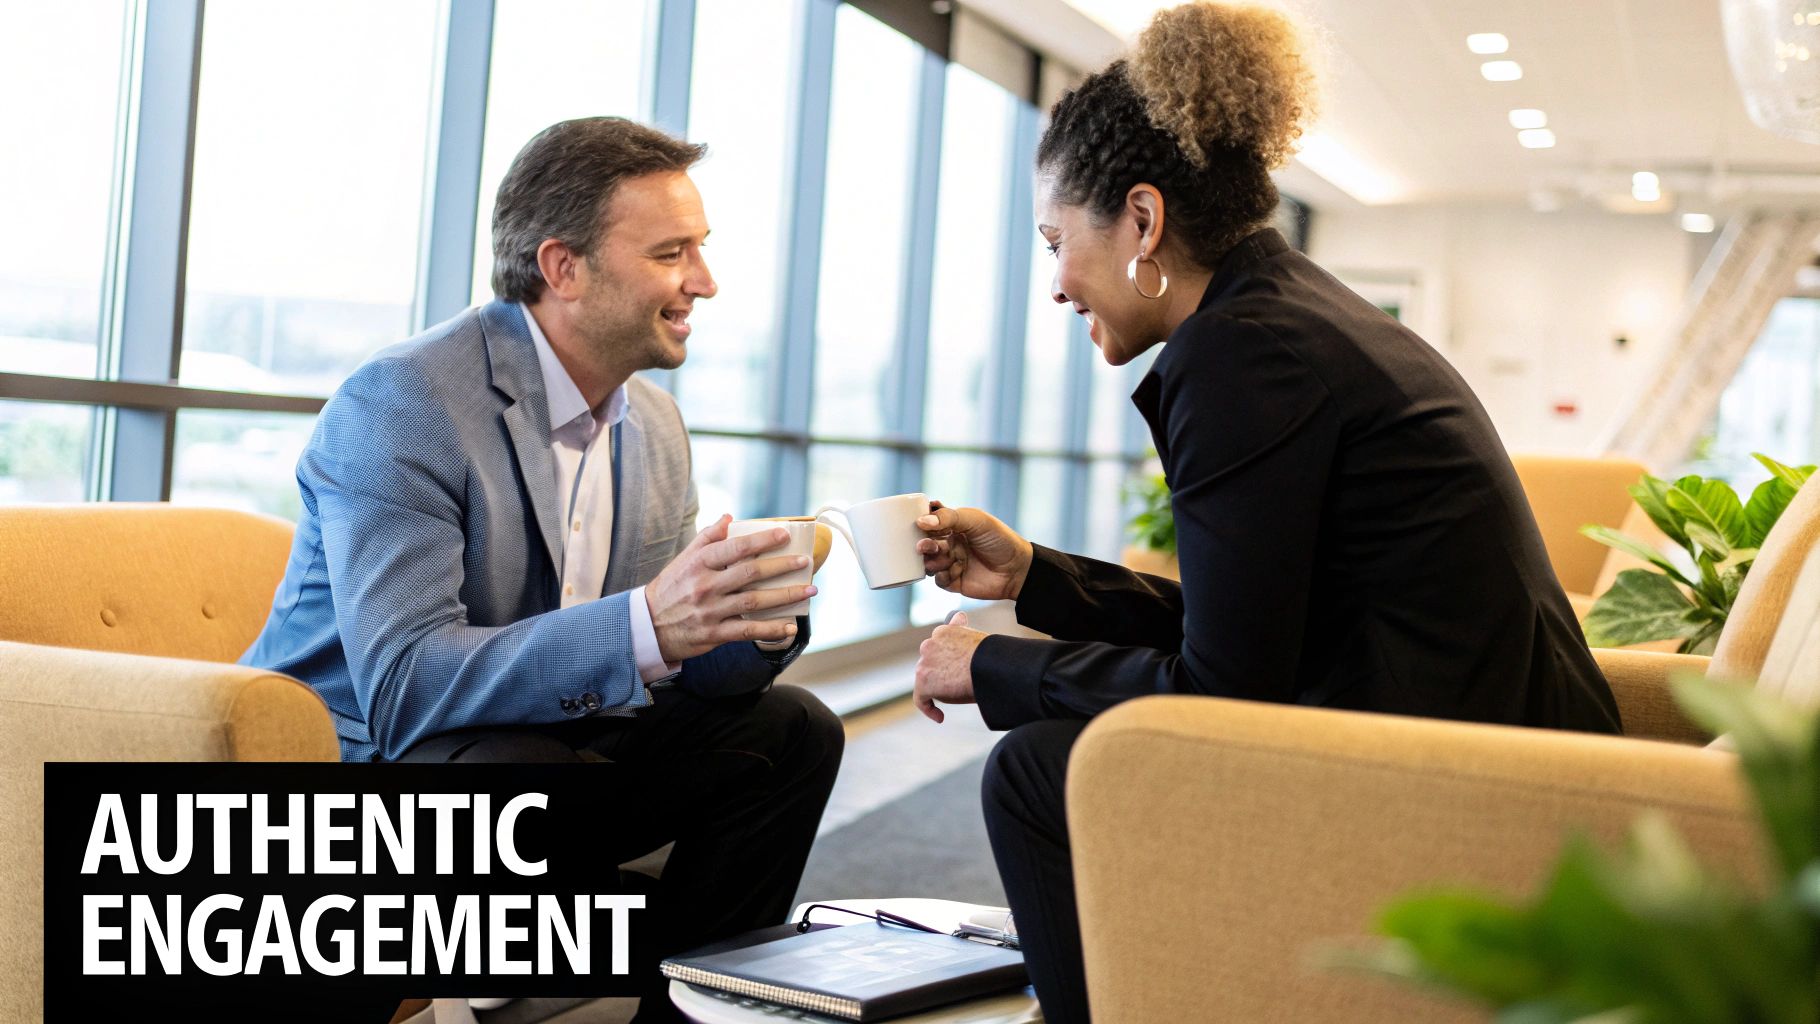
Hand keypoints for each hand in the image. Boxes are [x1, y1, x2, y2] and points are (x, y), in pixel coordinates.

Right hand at [646, 515, 818, 662]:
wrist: (647, 626)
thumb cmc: (670, 589)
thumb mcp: (682, 560)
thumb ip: (706, 538)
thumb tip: (729, 517)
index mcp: (699, 563)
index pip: (736, 547)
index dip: (762, 540)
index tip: (785, 535)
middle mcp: (706, 585)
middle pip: (750, 572)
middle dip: (782, 566)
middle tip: (805, 561)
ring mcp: (711, 611)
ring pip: (755, 601)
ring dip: (786, 596)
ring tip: (809, 590)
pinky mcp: (714, 634)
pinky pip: (748, 630)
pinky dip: (771, 629)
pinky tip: (790, 626)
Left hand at [913, 612, 986, 723]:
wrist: (988, 666)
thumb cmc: (991, 657)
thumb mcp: (977, 642)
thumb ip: (963, 643)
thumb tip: (963, 639)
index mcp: (945, 631)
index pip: (940, 641)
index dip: (945, 653)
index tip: (953, 663)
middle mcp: (930, 643)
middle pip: (931, 661)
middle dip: (940, 670)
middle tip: (957, 684)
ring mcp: (925, 662)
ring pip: (926, 678)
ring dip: (937, 688)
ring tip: (955, 698)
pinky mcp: (923, 681)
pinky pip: (921, 699)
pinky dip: (929, 708)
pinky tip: (940, 717)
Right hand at [916, 502, 1033, 601]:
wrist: (1017, 569)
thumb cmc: (999, 540)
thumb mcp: (976, 521)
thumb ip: (949, 517)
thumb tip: (921, 521)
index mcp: (954, 526)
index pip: (931, 522)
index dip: (922, 523)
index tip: (918, 523)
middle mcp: (951, 544)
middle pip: (927, 544)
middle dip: (923, 544)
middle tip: (923, 546)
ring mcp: (952, 563)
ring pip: (930, 563)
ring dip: (931, 561)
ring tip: (939, 559)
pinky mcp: (955, 582)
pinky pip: (939, 581)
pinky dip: (942, 577)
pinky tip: (952, 572)